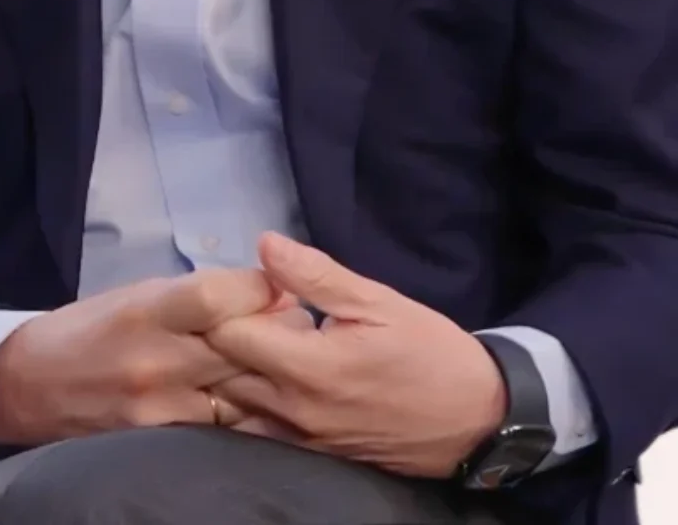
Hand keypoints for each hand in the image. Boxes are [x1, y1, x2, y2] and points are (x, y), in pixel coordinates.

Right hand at [0, 268, 306, 450]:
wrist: (31, 387)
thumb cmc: (86, 330)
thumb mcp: (133, 297)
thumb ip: (190, 299)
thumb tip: (256, 293)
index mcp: (146, 310)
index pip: (220, 297)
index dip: (260, 289)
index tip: (278, 286)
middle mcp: (158, 359)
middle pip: (244, 346)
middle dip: (282, 332)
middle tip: (303, 325)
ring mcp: (165, 408)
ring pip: (245, 394)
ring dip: (276, 377)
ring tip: (291, 366)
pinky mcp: (167, 443)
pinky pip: (227, 429)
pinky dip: (249, 414)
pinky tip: (262, 404)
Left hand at [207, 234, 506, 478]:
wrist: (480, 421)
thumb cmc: (428, 351)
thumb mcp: (377, 302)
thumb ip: (315, 276)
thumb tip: (264, 244)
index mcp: (309, 369)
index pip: (226, 335)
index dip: (225, 303)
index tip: (246, 288)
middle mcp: (295, 411)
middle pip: (220, 371)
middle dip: (218, 337)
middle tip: (244, 311)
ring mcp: (302, 439)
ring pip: (234, 405)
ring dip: (230, 370)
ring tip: (254, 341)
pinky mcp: (313, 454)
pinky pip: (257, 428)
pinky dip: (247, 401)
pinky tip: (264, 374)